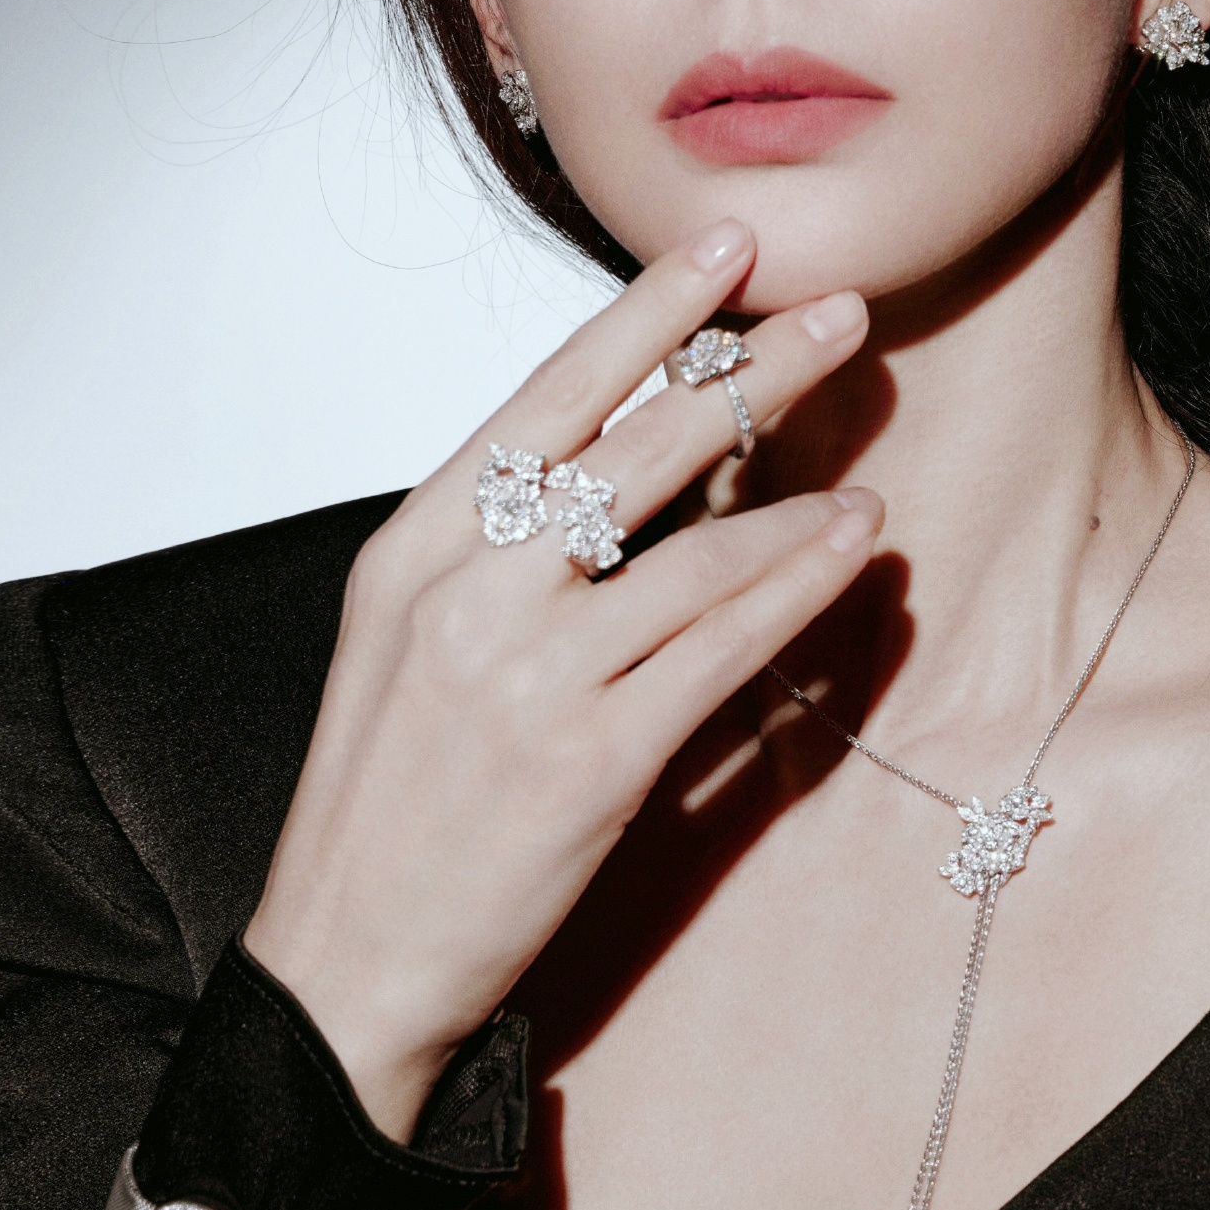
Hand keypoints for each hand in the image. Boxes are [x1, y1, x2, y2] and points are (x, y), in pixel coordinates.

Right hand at [243, 219, 878, 1140]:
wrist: (344, 961)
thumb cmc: (384, 800)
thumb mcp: (407, 641)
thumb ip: (495, 551)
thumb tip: (610, 471)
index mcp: (416, 546)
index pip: (547, 398)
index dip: (647, 316)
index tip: (725, 248)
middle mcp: (468, 590)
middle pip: (633, 446)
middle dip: (749, 368)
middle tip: (837, 308)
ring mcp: (529, 674)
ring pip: (692, 548)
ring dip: (794, 493)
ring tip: (864, 454)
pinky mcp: (592, 760)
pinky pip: (721, 651)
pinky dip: (795, 589)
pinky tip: (848, 549)